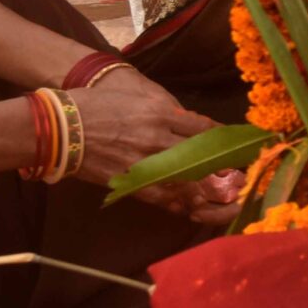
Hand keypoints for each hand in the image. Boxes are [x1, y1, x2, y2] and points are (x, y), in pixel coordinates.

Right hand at [70, 72, 240, 222]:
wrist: (59, 126)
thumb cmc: (99, 104)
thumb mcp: (139, 97)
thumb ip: (170, 111)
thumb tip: (198, 125)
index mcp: (162, 113)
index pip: (208, 130)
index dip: (229, 142)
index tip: (245, 148)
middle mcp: (157, 139)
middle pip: (205, 160)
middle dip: (229, 171)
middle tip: (248, 179)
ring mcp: (144, 163)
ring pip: (189, 184)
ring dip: (214, 195)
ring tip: (233, 201)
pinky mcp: (130, 182)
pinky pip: (165, 198)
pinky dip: (185, 205)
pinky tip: (200, 210)